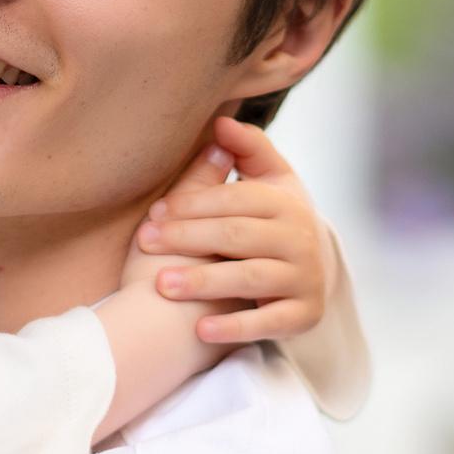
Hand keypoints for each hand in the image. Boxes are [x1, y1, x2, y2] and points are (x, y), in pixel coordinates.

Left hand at [133, 117, 328, 345]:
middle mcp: (301, 239)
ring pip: (249, 278)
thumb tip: (222, 123)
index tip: (154, 212)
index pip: (235, 199)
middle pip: (236, 235)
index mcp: (287, 202)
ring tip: (162, 286)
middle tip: (146, 243)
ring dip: (204, 282)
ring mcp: (304, 278)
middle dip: (188, 238)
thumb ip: (248, 150)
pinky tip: (201, 331)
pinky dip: (236, 328)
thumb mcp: (266, 183)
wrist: (307, 275)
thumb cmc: (269, 223)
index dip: (193, 204)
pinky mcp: (304, 315)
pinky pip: (268, 323)